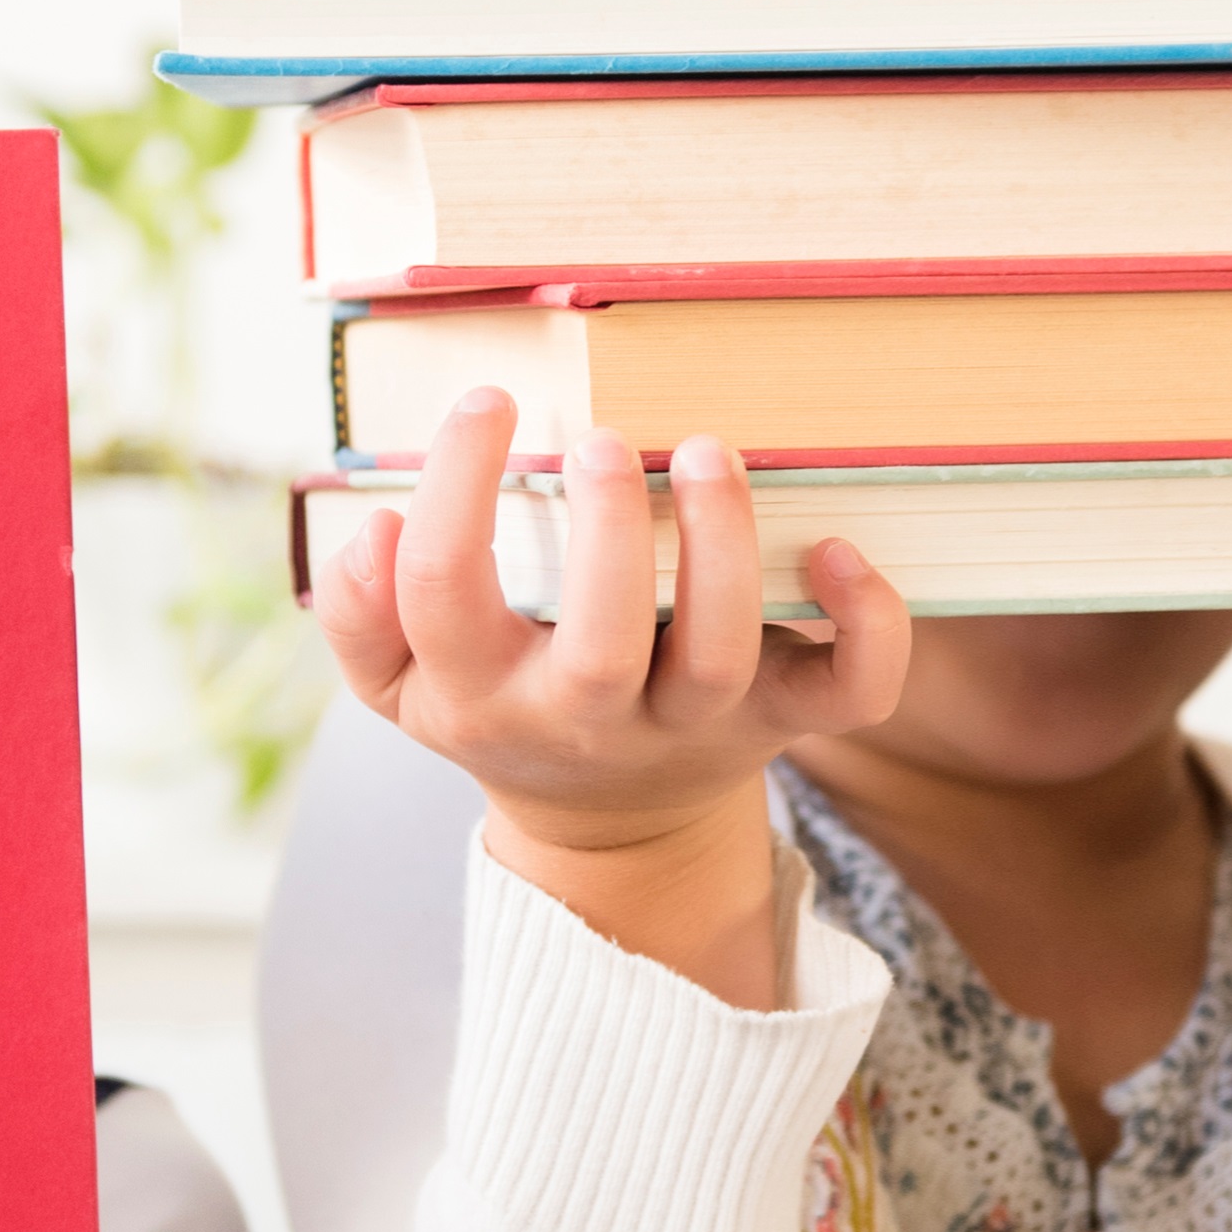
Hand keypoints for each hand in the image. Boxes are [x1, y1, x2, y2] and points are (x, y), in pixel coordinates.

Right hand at [316, 390, 907, 995]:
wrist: (611, 827)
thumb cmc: (503, 706)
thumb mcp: (403, 685)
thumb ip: (364, 615)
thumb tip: (376, 526)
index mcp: (483, 694)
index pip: (442, 593)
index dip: (456, 489)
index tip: (486, 403)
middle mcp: (589, 718)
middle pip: (600, 648)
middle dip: (606, 538)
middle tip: (603, 441)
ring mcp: (694, 724)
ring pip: (721, 657)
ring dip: (724, 549)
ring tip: (705, 450)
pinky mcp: (782, 721)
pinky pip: (848, 694)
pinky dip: (867, 627)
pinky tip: (840, 550)